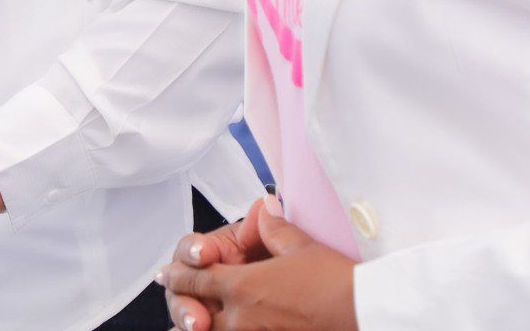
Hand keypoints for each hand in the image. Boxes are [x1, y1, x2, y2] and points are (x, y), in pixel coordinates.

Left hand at [159, 197, 356, 330]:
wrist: (363, 314)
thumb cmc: (337, 283)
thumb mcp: (302, 247)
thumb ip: (274, 229)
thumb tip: (265, 210)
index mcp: (244, 287)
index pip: (199, 279)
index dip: (180, 275)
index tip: (166, 274)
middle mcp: (242, 318)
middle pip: (197, 312)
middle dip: (182, 303)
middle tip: (170, 293)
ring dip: (196, 326)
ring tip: (186, 324)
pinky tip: (217, 329)